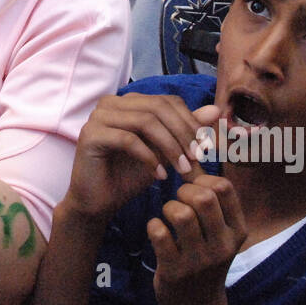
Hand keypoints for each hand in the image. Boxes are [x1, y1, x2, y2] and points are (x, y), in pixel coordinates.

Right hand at [63, 93, 221, 222]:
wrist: (98, 203)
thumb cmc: (129, 176)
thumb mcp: (164, 152)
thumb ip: (186, 130)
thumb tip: (215, 110)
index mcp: (128, 101)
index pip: (167, 101)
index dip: (191, 122)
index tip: (206, 148)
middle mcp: (110, 102)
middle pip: (158, 107)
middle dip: (183, 133)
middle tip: (197, 159)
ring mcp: (98, 116)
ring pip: (145, 121)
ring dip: (170, 146)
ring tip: (182, 170)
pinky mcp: (90, 135)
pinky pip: (128, 139)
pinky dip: (149, 157)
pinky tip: (159, 176)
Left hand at [148, 175, 246, 304]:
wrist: (196, 304)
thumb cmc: (205, 254)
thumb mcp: (220, 231)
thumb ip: (213, 197)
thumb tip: (197, 147)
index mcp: (238, 230)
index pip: (224, 187)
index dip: (202, 179)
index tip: (193, 187)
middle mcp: (223, 246)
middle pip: (202, 198)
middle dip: (183, 191)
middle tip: (179, 200)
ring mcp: (199, 260)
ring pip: (180, 214)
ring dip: (167, 207)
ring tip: (168, 215)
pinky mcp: (174, 271)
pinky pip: (159, 232)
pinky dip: (153, 225)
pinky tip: (157, 230)